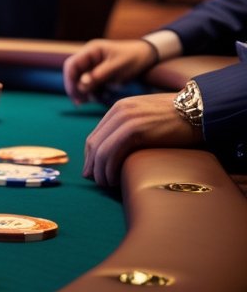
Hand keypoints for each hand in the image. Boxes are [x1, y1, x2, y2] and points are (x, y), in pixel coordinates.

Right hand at [62, 39, 156, 104]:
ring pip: (80, 80)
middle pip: (73, 73)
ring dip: (83, 91)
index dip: (70, 80)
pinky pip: (89, 83)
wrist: (148, 56)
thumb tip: (81, 85)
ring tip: (93, 100)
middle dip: (75, 88)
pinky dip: (92, 91)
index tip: (75, 94)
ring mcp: (93, 64)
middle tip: (79, 103)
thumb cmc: (133, 58)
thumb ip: (99, 75)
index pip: (71, 65)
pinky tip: (100, 97)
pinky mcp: (98, 72)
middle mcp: (89, 57)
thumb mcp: (117, 67)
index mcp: (91, 50)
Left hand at [83, 92, 202, 186]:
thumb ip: (132, 127)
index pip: (96, 135)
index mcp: (120, 108)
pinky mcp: (135, 130)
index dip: (91, 156)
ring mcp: (125, 120)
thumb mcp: (149, 117)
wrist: (201, 109)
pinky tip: (114, 180)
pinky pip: (112, 152)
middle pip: (94, 143)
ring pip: (100, 150)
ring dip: (100, 171)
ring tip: (106, 184)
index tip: (92, 170)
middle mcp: (118, 111)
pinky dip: (109, 169)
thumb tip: (121, 149)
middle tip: (95, 180)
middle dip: (91, 165)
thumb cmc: (180, 118)